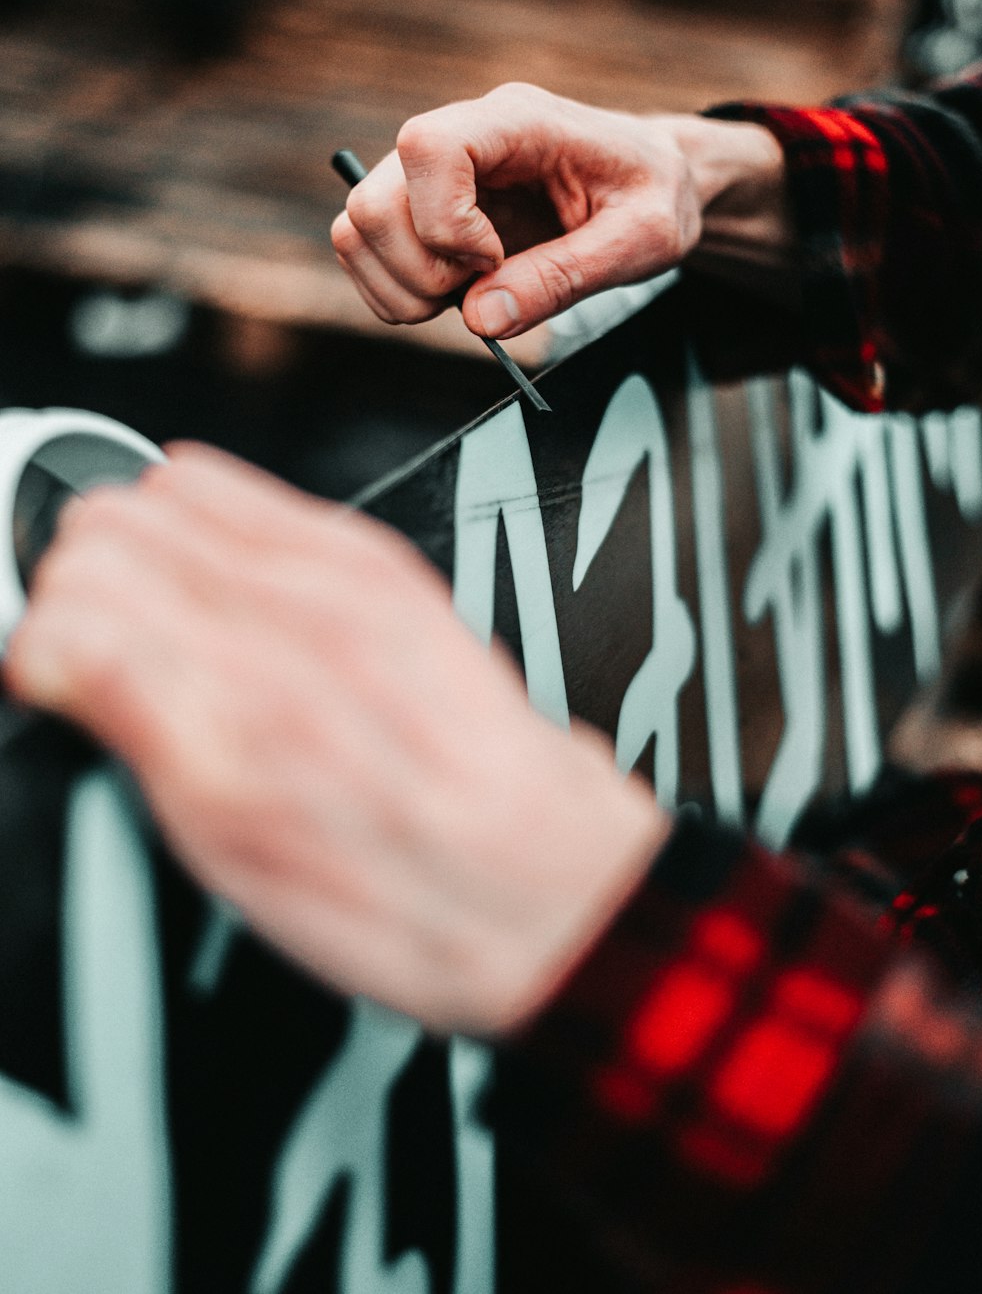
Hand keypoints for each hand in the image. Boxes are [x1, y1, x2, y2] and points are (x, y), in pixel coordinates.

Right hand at [3, 445, 667, 1034]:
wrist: (535, 875)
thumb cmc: (397, 891)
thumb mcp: (234, 858)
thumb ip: (136, 733)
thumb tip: (56, 658)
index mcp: (232, 720)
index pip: (63, 612)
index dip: (36, 643)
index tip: (50, 675)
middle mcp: (282, 629)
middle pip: (102, 530)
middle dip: (69, 582)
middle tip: (89, 641)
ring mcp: (334, 579)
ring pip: (161, 491)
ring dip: (128, 540)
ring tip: (145, 605)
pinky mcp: (374, 559)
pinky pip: (239, 486)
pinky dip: (195, 513)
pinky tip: (206, 573)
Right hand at [331, 82, 788, 338]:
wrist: (656, 181)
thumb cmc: (656, 195)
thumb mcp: (643, 240)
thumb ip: (566, 276)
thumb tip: (480, 318)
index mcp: (518, 122)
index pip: (428, 146)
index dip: (446, 221)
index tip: (495, 260)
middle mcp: (463, 137)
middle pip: (374, 198)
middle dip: (420, 269)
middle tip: (482, 289)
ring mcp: (434, 176)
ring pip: (358, 228)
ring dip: (401, 287)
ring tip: (468, 297)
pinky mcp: (424, 210)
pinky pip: (367, 252)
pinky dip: (396, 293)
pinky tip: (455, 297)